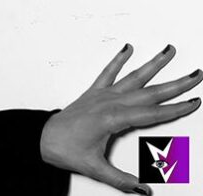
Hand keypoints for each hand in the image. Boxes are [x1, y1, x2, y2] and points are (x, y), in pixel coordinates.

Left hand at [40, 43, 200, 194]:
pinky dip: (118, 60)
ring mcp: (102, 95)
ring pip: (133, 78)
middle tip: (195, 75)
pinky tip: (127, 48)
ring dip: (153, 64)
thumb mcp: (95, 168)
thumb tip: (143, 189)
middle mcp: (109, 103)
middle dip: (175, 84)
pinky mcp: (93, 93)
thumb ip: (121, 179)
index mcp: (113, 119)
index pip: (152, 114)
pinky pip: (107, 72)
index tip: (194, 102)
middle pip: (150, 92)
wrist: (43, 138)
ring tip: (168, 50)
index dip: (176, 109)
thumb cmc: (65, 149)